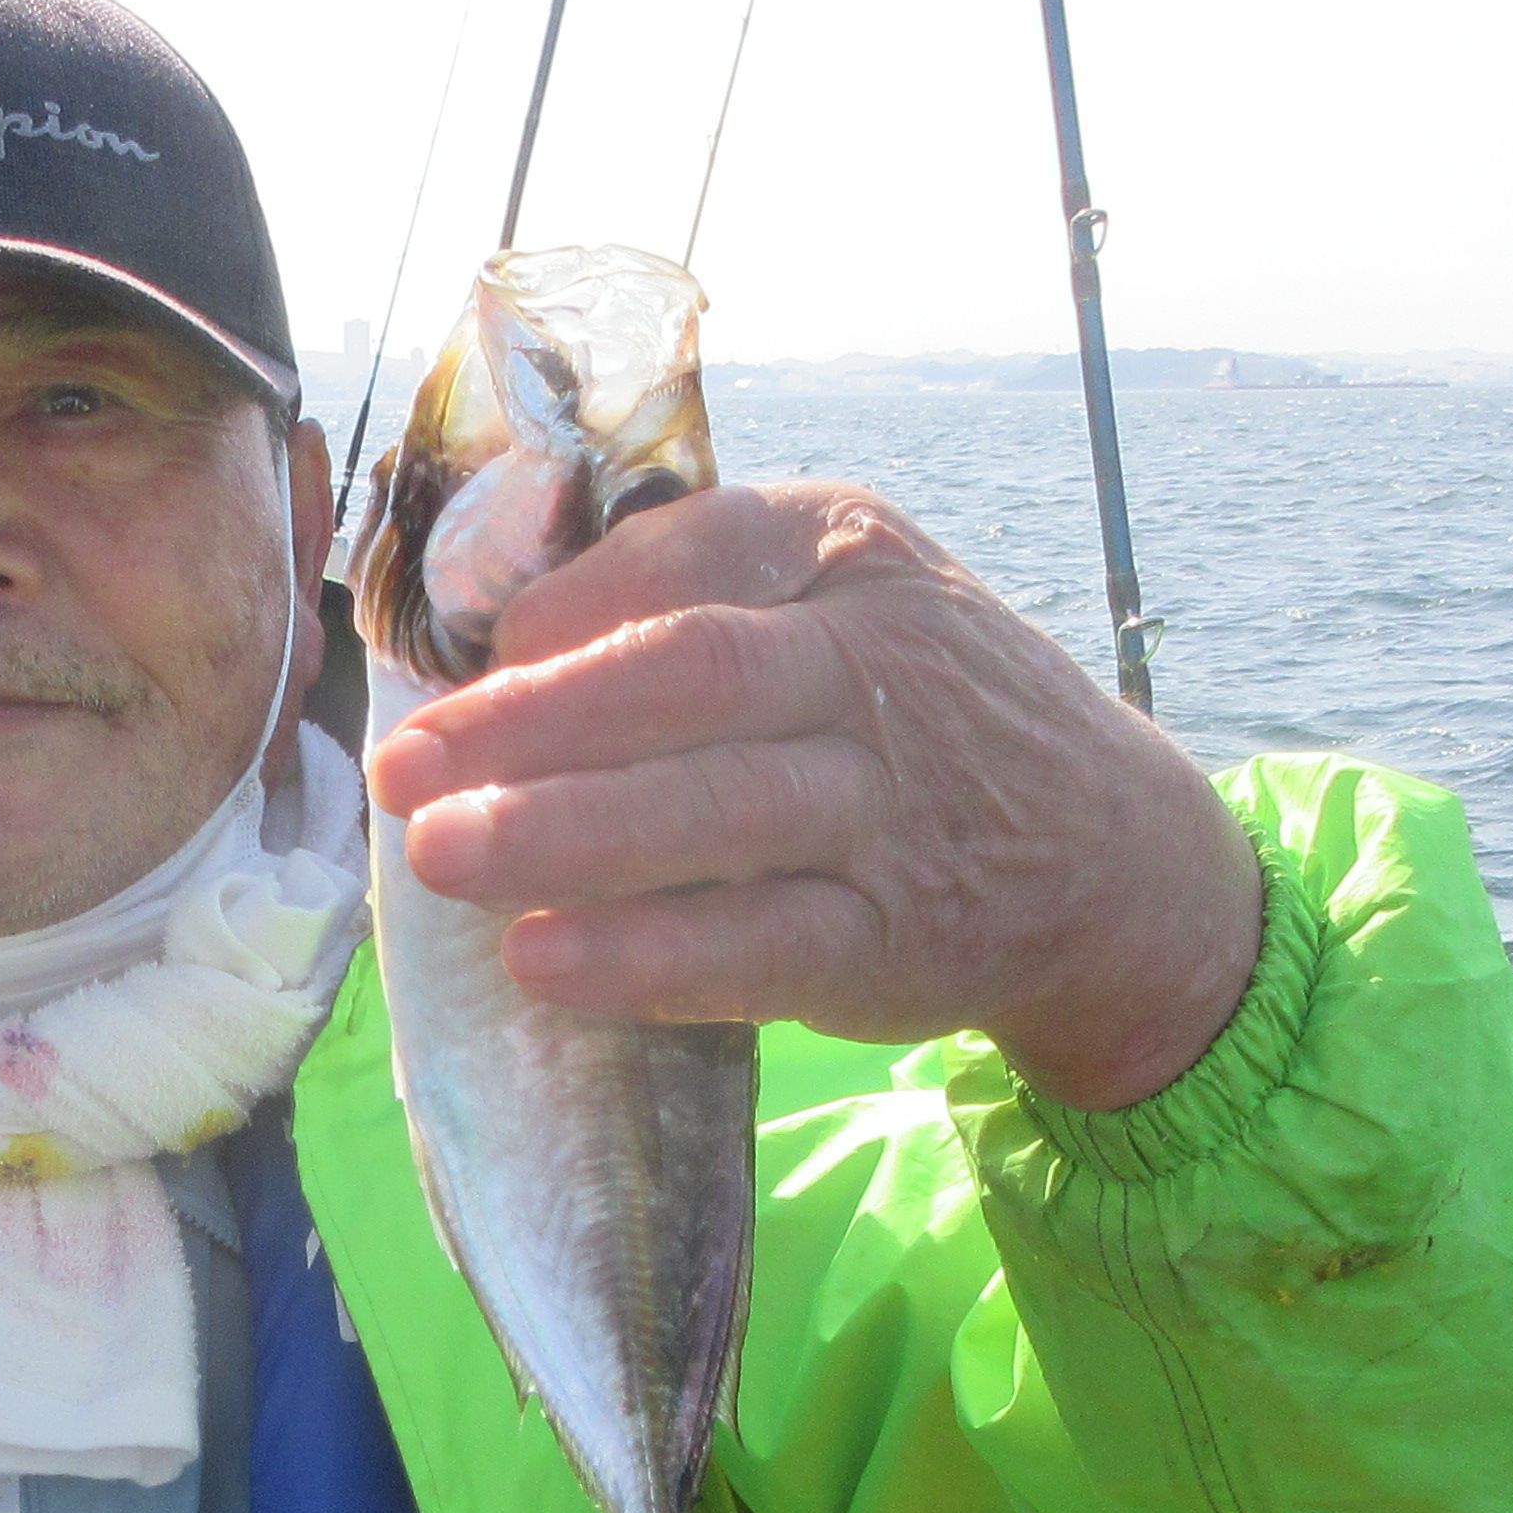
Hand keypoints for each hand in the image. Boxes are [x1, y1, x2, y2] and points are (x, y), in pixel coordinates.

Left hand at [359, 482, 1261, 1115]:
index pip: (698, 549)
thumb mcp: (842, 597)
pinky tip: (542, 963)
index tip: (469, 651)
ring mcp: (892, 810)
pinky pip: (759, 948)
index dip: (573, 601)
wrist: (1111, 852)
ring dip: (565, 836)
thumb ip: (694, 597)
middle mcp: (877, 668)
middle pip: (691, 679)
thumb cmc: (918, 709)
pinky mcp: (892, 942)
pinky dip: (646, 957)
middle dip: (532, 722)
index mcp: (846, 554)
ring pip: (717, 813)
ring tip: (438, 856)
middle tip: (402, 766)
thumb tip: (493, 648)